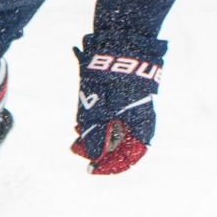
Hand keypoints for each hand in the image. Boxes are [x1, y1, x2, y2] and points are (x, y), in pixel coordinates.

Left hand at [70, 32, 164, 174]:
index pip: (129, 158)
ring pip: (111, 132)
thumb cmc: (115, 81)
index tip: (91, 169)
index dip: (110, 166)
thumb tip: (92, 155)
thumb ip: (96, 133)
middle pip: (118, 146)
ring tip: (76, 135)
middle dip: (95, 149)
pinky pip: (109, 119)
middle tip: (75, 148)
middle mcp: (138, 123)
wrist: (121, 48)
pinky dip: (95, 123)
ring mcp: (130, 111)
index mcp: (142, 129)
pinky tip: (80, 123)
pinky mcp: (120, 101)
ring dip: (93, 136)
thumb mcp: (101, 109)